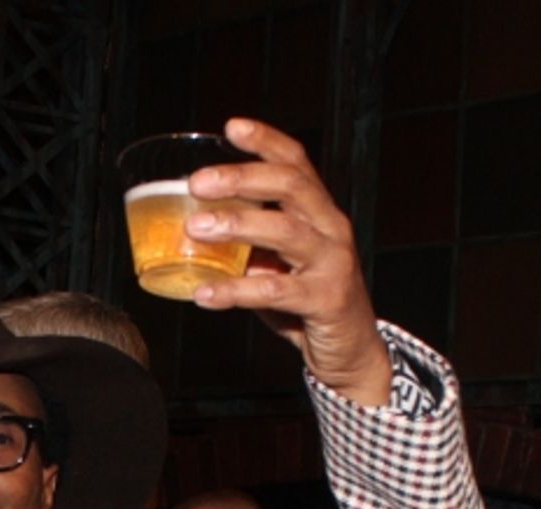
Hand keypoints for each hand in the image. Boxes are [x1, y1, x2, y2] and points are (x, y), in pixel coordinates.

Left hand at [184, 117, 392, 406]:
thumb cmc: (307, 300)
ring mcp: (331, 262)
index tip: (232, 127)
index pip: (296, 164)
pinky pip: (276, 291)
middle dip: (242, 178)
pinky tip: (205, 294)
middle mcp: (330, 229)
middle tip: (198, 182)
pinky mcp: (325, 299)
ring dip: (238, 225)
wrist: (350, 349)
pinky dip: (236, 291)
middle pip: (290, 187)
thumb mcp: (276, 264)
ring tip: (195, 229)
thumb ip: (245, 246)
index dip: (267, 142)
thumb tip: (190, 232)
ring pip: (286, 232)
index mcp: (317, 213)